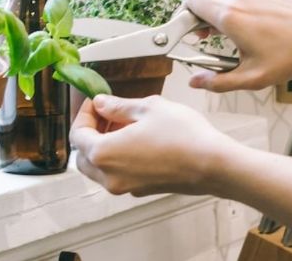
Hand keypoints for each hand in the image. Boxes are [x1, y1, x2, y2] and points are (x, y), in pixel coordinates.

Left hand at [70, 94, 237, 196]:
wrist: (213, 165)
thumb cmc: (184, 136)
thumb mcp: (148, 108)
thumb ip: (118, 106)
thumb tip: (101, 104)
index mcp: (104, 154)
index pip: (78, 134)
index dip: (84, 114)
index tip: (96, 102)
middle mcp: (110, 176)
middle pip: (84, 156)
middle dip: (91, 132)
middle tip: (107, 113)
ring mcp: (125, 187)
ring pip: (99, 168)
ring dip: (104, 146)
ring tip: (124, 124)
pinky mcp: (141, 190)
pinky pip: (117, 174)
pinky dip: (118, 157)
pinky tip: (136, 139)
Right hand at [184, 0, 291, 91]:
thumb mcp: (252, 77)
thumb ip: (218, 82)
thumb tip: (196, 82)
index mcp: (228, 15)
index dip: (185, 15)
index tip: (191, 32)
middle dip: (203, 18)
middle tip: (211, 40)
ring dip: (223, 11)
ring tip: (232, 33)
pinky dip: (240, 5)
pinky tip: (252, 25)